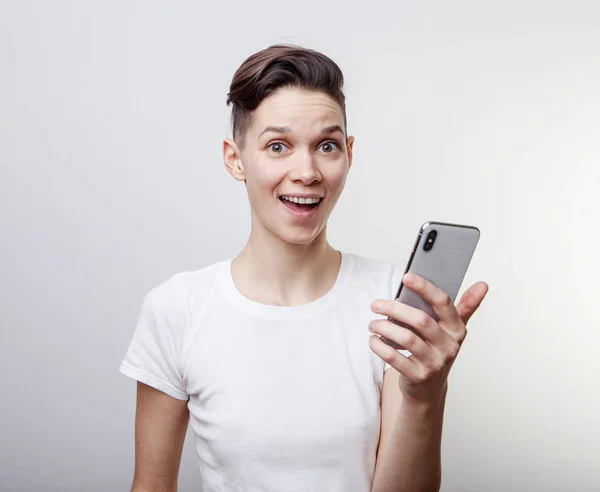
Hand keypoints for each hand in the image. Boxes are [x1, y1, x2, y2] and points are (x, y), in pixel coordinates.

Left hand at [368, 273, 488, 404]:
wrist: (429, 388)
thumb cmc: (437, 351)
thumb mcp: (452, 330)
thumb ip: (466, 306)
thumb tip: (483, 285)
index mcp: (457, 329)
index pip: (443, 303)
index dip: (425, 288)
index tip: (407, 277)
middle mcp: (449, 346)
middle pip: (421, 320)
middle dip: (394, 309)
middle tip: (376, 305)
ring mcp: (434, 363)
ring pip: (406, 338)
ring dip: (384, 327)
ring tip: (373, 324)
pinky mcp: (418, 376)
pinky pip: (394, 358)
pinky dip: (379, 346)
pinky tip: (373, 340)